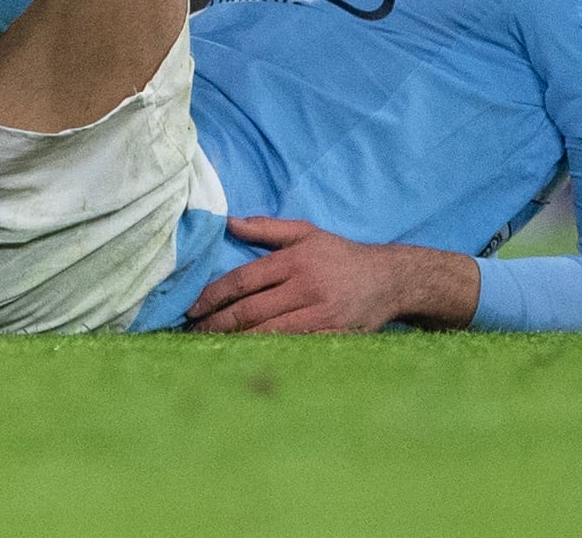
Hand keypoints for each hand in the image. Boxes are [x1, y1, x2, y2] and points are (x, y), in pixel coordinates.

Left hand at [184, 218, 478, 334]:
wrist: (390, 280)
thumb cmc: (340, 255)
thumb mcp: (307, 232)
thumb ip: (267, 228)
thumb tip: (227, 222)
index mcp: (293, 262)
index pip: (243, 281)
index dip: (213, 296)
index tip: (192, 308)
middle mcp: (304, 289)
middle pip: (251, 311)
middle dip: (216, 324)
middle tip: (191, 333)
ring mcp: (319, 316)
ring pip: (268, 333)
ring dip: (236, 343)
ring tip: (209, 348)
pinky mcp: (331, 336)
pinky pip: (292, 348)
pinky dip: (267, 353)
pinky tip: (246, 358)